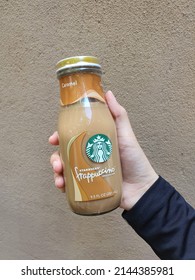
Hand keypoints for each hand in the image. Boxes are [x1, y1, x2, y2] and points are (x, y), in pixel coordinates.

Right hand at [49, 91, 157, 209]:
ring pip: (64, 169)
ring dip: (57, 172)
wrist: (141, 188)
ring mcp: (86, 171)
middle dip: (55, 157)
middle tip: (57, 162)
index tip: (53, 139)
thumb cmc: (134, 159)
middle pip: (64, 153)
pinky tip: (62, 187)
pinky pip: (70, 185)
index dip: (60, 136)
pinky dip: (63, 185)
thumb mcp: (125, 134)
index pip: (72, 136)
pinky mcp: (87, 186)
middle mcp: (87, 156)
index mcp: (93, 142)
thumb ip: (118, 115)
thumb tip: (108, 92)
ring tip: (59, 177)